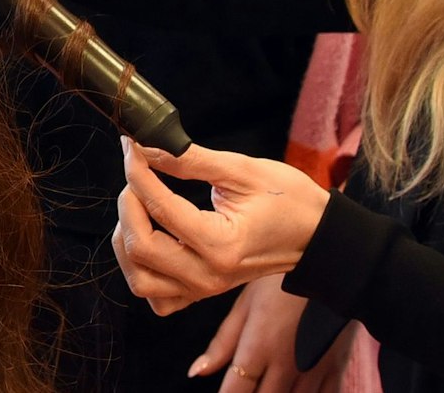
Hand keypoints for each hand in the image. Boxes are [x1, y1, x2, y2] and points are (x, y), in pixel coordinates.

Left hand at [113, 140, 330, 315]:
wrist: (315, 234)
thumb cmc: (289, 200)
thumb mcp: (242, 170)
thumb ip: (190, 160)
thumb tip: (149, 146)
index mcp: (221, 245)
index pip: (161, 210)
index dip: (138, 173)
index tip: (133, 147)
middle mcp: (208, 276)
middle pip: (140, 249)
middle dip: (128, 205)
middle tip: (137, 173)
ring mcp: (204, 290)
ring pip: (140, 280)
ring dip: (127, 241)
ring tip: (139, 206)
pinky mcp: (201, 293)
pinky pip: (157, 296)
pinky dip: (143, 271)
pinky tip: (153, 238)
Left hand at [185, 274, 339, 392]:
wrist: (330, 259)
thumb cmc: (283, 276)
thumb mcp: (247, 303)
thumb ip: (223, 343)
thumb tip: (196, 372)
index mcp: (259, 348)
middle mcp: (286, 365)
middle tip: (247, 385)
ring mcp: (313, 370)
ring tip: (268, 384)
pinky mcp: (336, 367)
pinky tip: (297, 389)